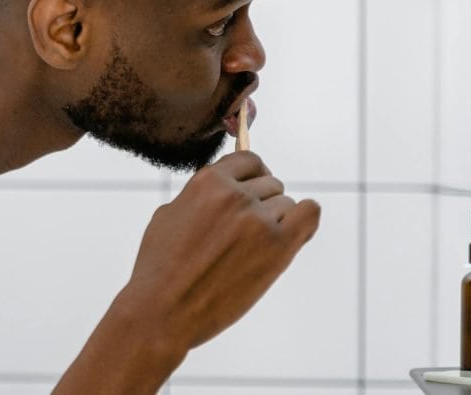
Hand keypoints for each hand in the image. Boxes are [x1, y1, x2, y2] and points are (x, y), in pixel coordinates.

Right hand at [119, 151, 320, 353]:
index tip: (250, 190)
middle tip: (246, 230)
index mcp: (208, 181)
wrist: (164, 311)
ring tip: (254, 246)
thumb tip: (224, 185)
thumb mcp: (170, 214)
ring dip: (276, 220)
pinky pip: (309, 214)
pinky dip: (305, 219)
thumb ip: (200, 194)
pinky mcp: (277, 246)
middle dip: (261, 202)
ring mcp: (258, 219)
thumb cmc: (161, 267)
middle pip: (270, 182)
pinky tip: (293, 233)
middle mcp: (235, 194)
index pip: (248, 160)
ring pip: (287, 203)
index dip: (250, 175)